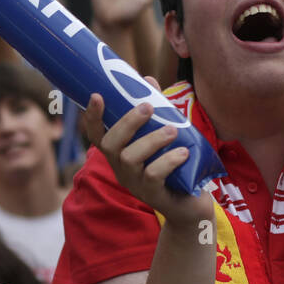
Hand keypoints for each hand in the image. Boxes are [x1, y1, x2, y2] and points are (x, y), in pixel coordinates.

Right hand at [80, 91, 213, 227]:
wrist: (190, 204)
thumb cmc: (174, 165)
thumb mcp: (163, 136)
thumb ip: (156, 110)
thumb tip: (147, 79)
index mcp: (119, 153)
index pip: (96, 135)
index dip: (92, 117)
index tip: (97, 95)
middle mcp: (120, 168)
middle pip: (110, 145)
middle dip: (127, 123)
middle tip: (148, 107)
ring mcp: (134, 183)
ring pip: (130, 158)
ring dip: (152, 140)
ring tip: (172, 131)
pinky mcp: (152, 194)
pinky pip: (154, 175)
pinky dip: (168, 160)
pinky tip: (183, 152)